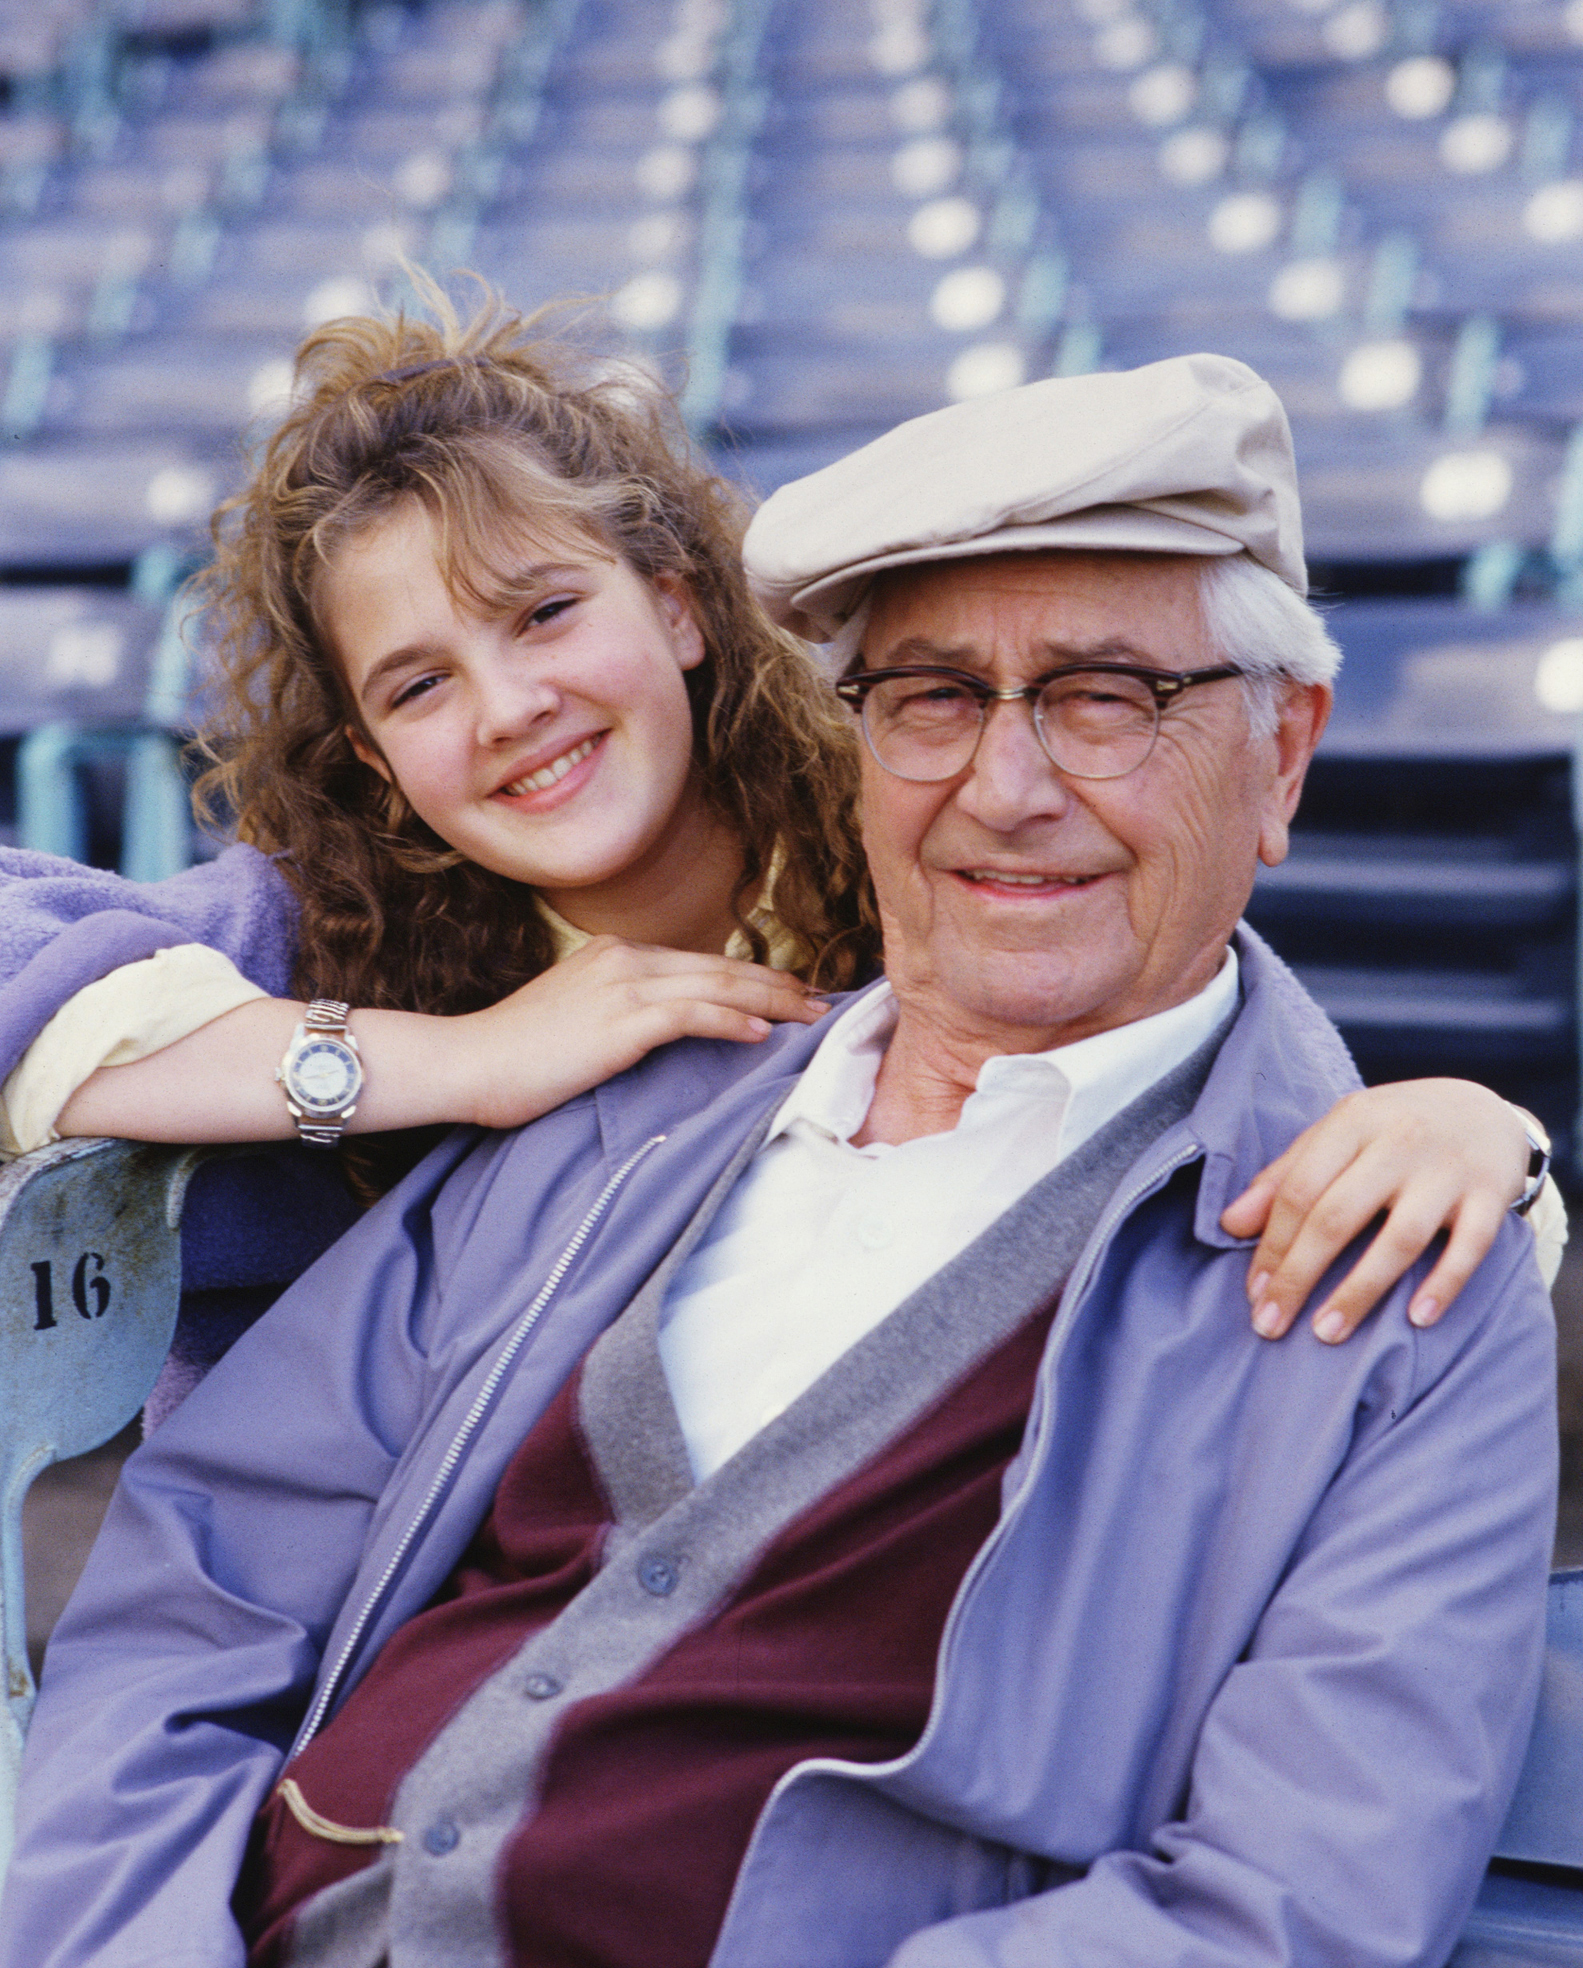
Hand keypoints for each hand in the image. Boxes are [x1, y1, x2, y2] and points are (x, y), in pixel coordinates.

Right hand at [454, 936, 829, 1130]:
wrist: (468, 1062)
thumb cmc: (517, 1054)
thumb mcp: (577, 1019)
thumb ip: (623, 1013)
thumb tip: (669, 1031)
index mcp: (616, 955)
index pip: (702, 963)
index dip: (754, 978)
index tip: (792, 994)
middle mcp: (625, 958)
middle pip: (721, 968)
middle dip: (779, 986)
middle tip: (824, 1002)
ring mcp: (623, 985)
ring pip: (717, 986)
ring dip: (773, 1002)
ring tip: (812, 1018)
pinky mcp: (620, 1020)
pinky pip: (692, 1015)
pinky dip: (731, 1022)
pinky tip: (762, 1034)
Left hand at [1219, 1080, 1529, 1343]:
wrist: (1488, 1111)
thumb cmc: (1396, 1128)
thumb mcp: (1339, 1133)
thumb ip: (1285, 1175)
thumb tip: (1230, 1225)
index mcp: (1353, 1122)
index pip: (1299, 1189)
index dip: (1271, 1245)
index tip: (1254, 1294)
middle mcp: (1399, 1143)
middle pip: (1337, 1216)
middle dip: (1298, 1276)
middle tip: (1270, 1325)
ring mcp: (1448, 1170)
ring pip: (1399, 1239)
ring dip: (1359, 1291)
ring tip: (1326, 1333)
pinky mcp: (1491, 1196)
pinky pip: (1469, 1247)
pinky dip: (1444, 1284)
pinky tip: (1417, 1319)